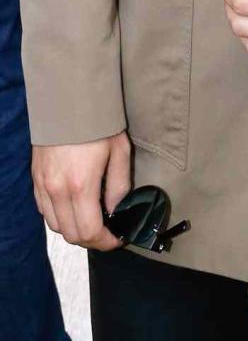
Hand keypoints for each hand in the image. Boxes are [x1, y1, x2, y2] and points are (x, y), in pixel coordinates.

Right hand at [33, 132, 129, 250]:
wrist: (67, 99)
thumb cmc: (97, 121)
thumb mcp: (119, 151)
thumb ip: (119, 185)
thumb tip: (117, 209)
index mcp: (80, 185)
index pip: (89, 231)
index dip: (106, 241)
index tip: (118, 238)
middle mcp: (57, 190)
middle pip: (70, 234)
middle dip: (92, 239)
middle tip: (108, 232)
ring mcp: (42, 185)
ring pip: (55, 225)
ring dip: (74, 228)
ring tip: (93, 219)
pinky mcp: (35, 179)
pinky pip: (45, 210)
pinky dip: (60, 216)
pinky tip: (74, 206)